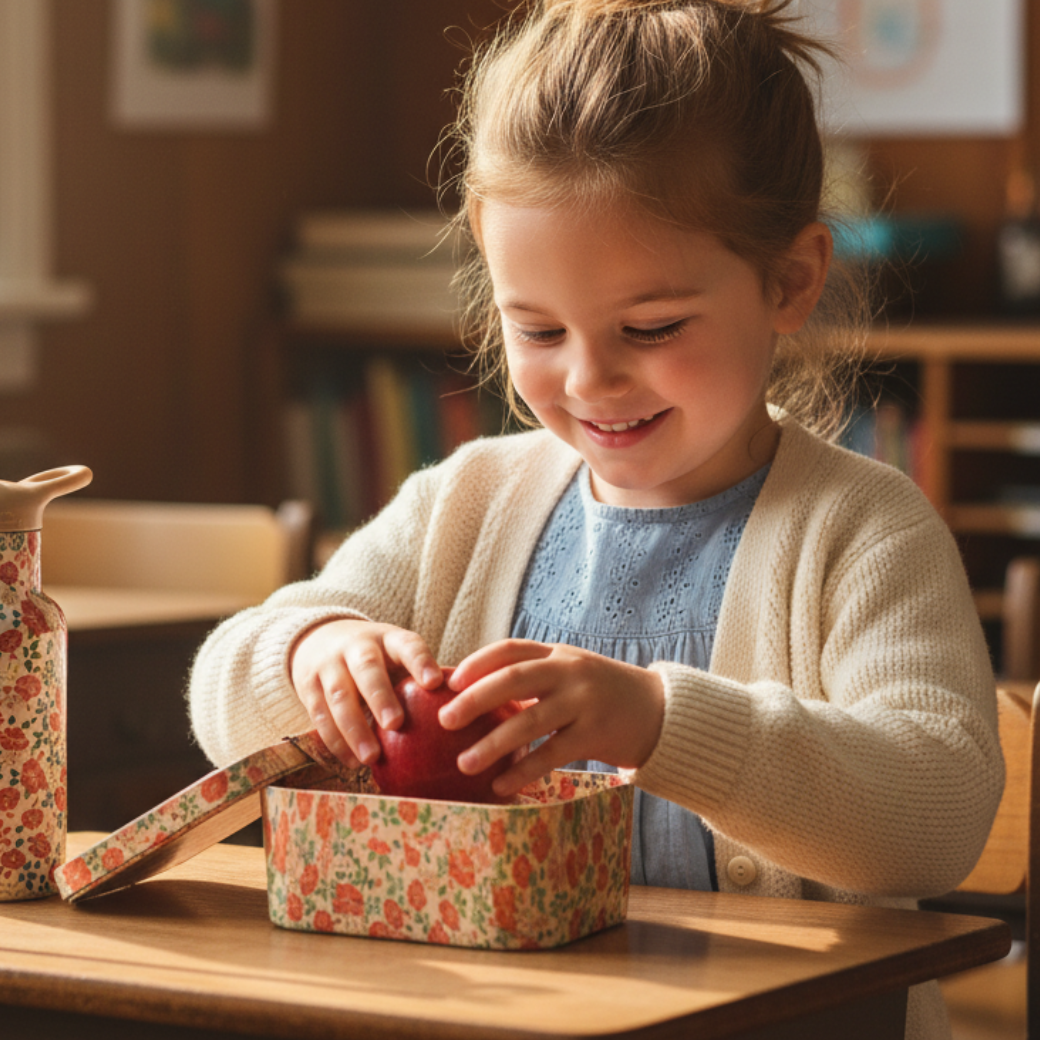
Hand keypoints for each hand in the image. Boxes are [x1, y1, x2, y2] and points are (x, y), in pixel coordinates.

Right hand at [289, 619, 441, 767]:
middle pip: (367, 669)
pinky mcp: (308, 686)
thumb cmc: (377, 658)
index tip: (435, 683)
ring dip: (355, 728)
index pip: (408, 645)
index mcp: (389, 639)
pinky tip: (352, 762)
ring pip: (339, 695)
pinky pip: (320, 715)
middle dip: (381, 697)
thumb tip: (466, 711)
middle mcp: (358, 647)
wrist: (320, 638)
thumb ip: (422, 677)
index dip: (421, 662)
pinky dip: (336, 741)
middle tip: (396, 724)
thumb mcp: (397, 654)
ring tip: (372, 757)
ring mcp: (330, 665)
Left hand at [440, 639, 664, 796]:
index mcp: (558, 654)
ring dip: (493, 744)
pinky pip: (552, 754)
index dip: (478, 663)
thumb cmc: (604, 696)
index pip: (511, 650)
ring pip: (530, 721)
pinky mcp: (596, 733)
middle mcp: (570, 672)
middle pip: (514, 679)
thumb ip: (536, 678)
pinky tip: (501, 786)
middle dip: (475, 700)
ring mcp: (584, 702)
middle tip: (445, 720)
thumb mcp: (572, 674)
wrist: (661, 712)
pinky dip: (524, 770)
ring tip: (464, 764)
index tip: (449, 681)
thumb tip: (478, 697)